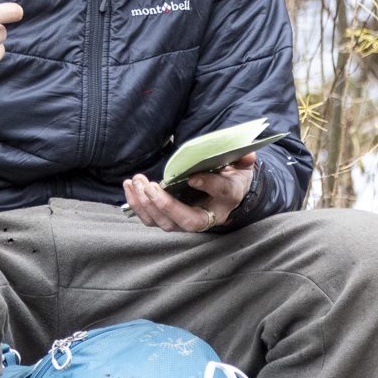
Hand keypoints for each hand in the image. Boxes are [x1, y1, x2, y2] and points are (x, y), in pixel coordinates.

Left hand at [123, 152, 256, 232]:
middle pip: (186, 220)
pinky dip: (137, 205)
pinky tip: (130, 186)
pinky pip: (152, 219)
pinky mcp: (170, 220)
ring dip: (146, 204)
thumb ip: (242, 160)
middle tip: (149, 185)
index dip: (209, 185)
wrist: (224, 195)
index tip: (194, 176)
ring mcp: (186, 221)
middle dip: (165, 205)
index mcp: (227, 199)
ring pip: (165, 223)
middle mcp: (208, 216)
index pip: (222, 193)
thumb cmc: (230, 178)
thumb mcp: (240, 167)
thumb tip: (248, 155)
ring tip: (136, 182)